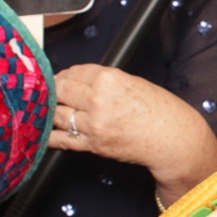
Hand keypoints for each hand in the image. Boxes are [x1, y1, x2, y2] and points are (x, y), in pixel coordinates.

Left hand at [48, 64, 216, 203]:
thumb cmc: (159, 110)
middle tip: (51, 91)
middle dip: (54, 90)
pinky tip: (43, 131)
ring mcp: (93, 124)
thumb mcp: (133, 83)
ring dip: (51, 111)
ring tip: (47, 109)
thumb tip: (80, 81)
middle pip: (61, 90)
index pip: (75, 72)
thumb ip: (105, 81)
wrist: (172, 138)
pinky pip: (62, 139)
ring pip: (57, 113)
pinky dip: (49, 135)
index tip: (61, 78)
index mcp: (109, 79)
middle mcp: (98, 100)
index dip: (65, 75)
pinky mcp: (92, 144)